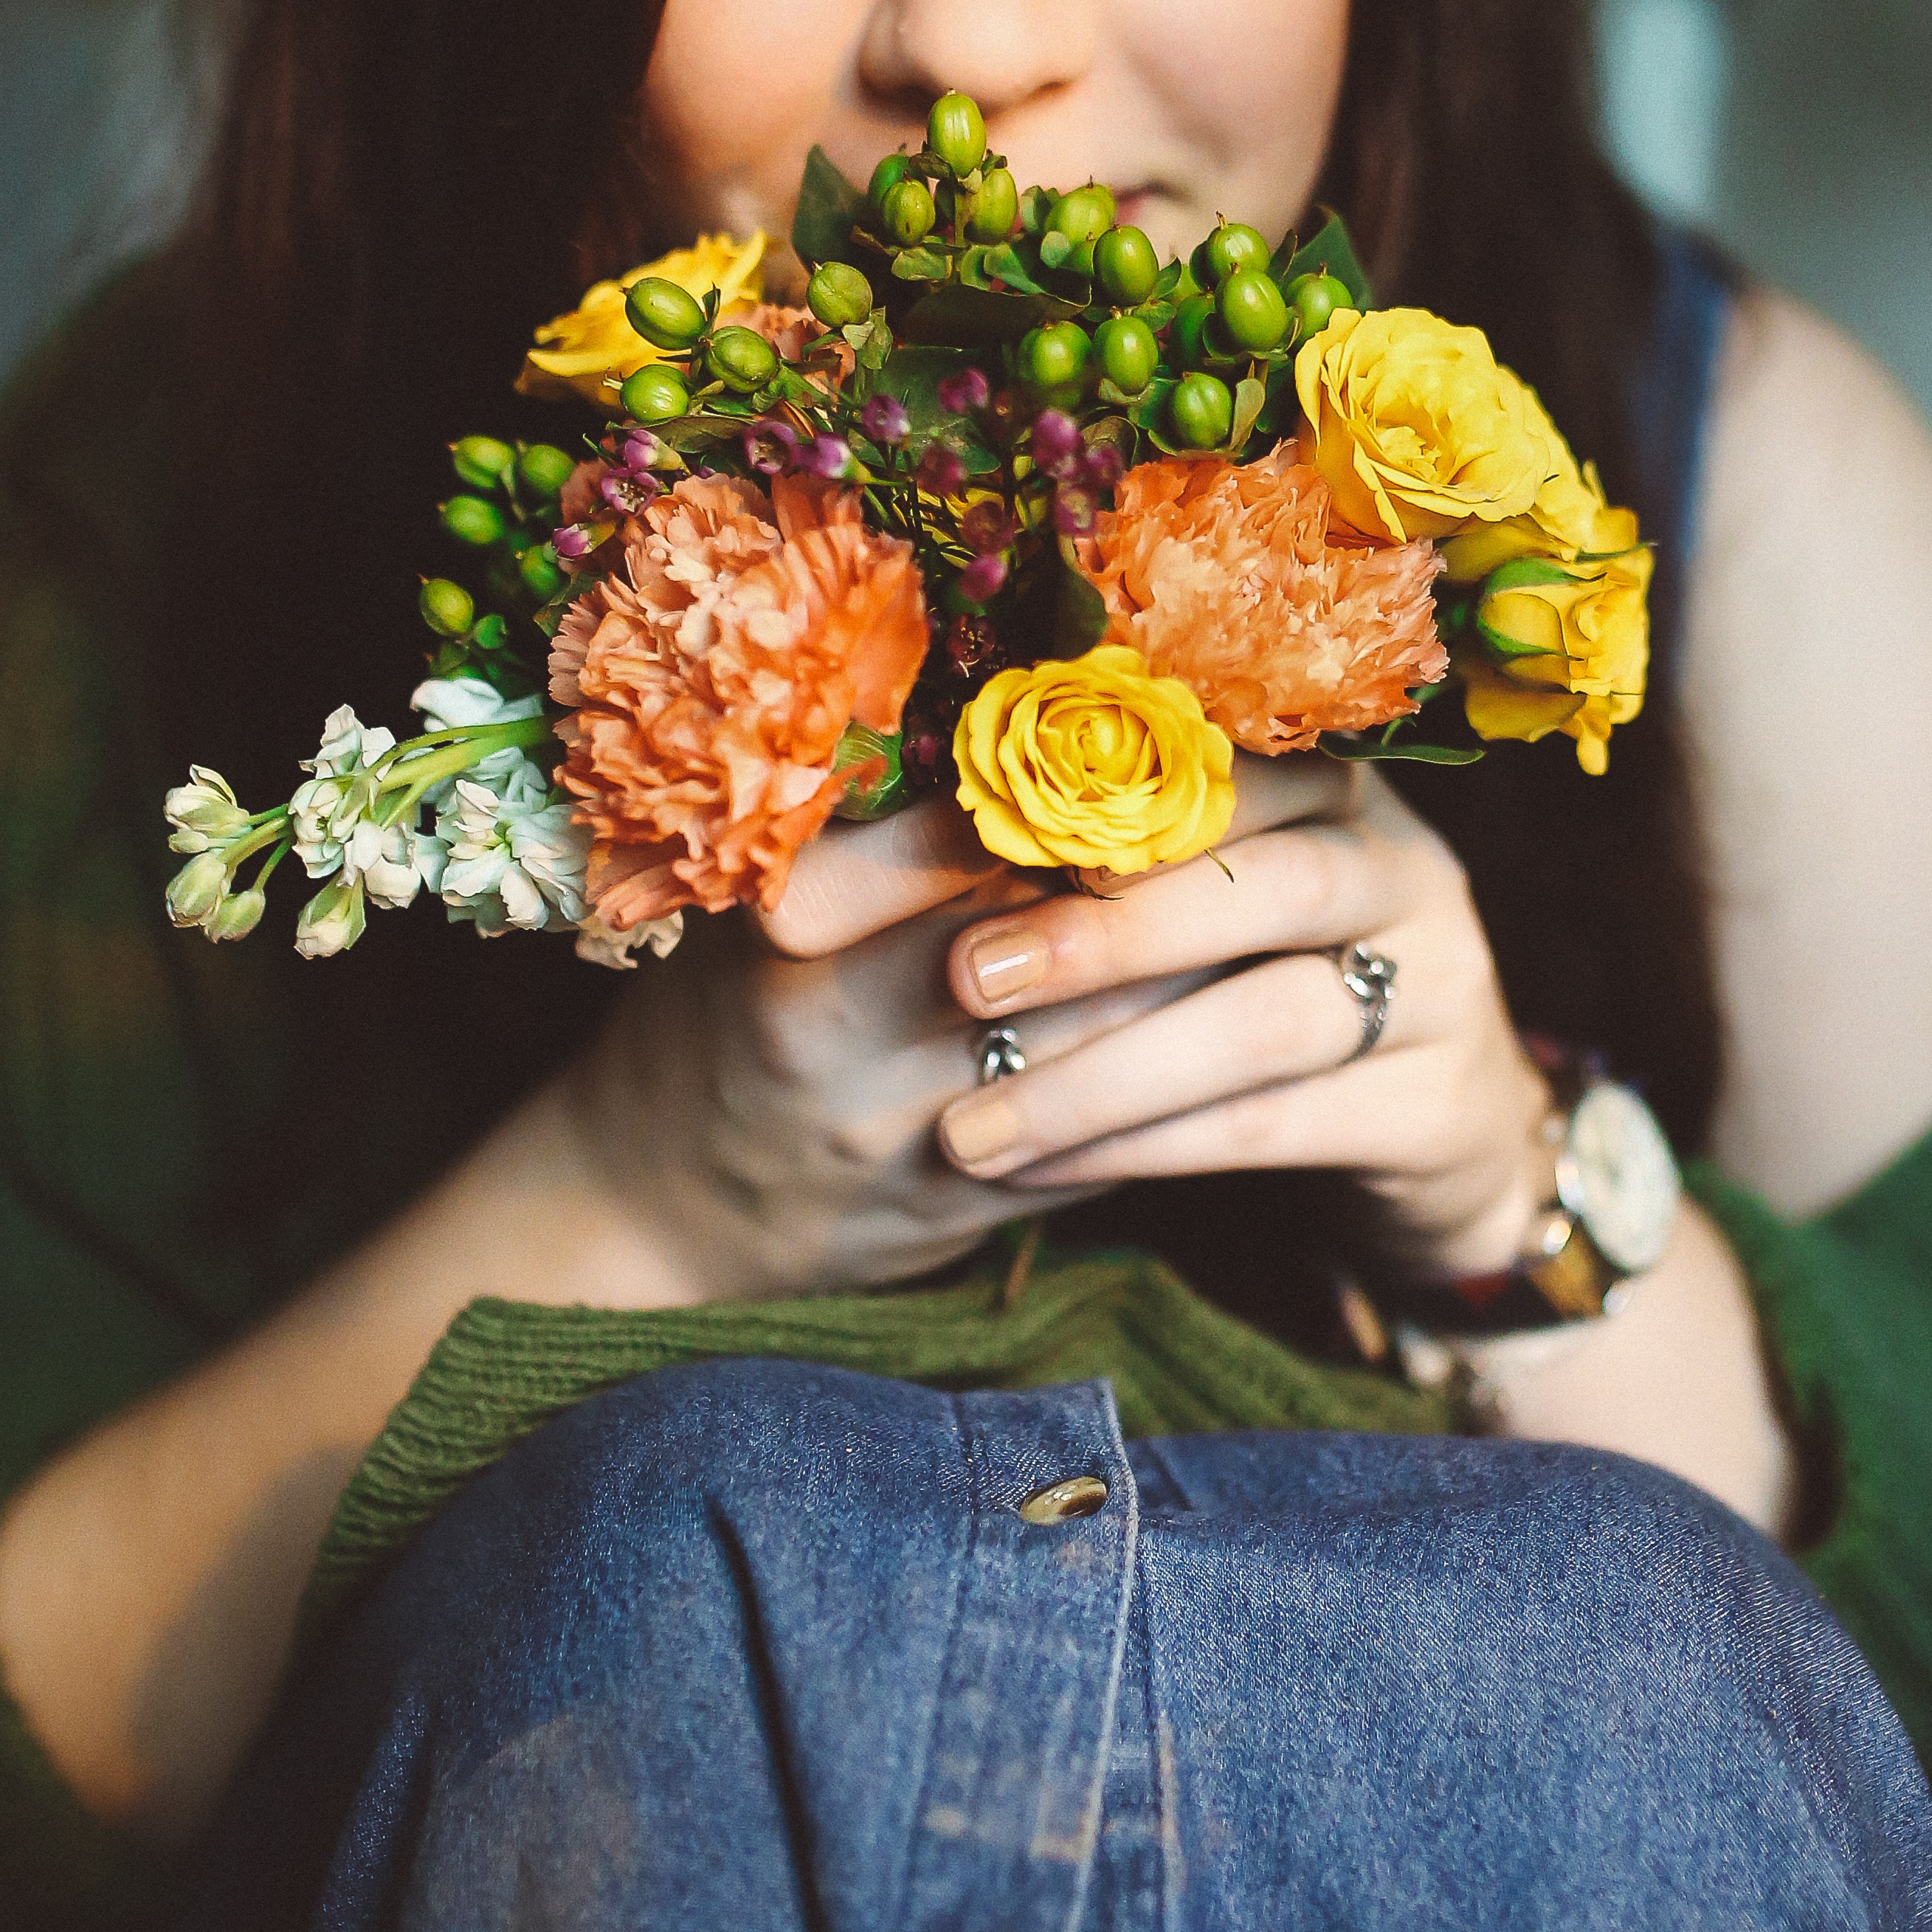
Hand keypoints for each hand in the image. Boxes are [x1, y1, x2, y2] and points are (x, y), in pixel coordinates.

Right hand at [554, 788, 1237, 1304]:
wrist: (646, 1209)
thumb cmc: (709, 1015)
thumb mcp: (739, 906)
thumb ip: (844, 828)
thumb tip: (993, 710)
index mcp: (790, 942)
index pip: (962, 848)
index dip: (1074, 796)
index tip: (1160, 742)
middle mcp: (846, 1042)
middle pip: (1056, 945)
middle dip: (1164, 885)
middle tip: (1269, 820)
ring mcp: (906, 1141)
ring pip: (1100, 1053)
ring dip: (1201, 989)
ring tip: (1284, 919)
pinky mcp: (959, 1221)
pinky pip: (1098, 1152)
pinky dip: (1174, 1096)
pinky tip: (1237, 1036)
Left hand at [929, 758, 1551, 1276]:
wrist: (1443, 1120)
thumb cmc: (1264, 980)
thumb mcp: (1189, 902)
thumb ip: (1079, 866)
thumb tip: (842, 873)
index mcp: (1323, 776)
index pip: (1206, 760)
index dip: (1071, 799)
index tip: (958, 840)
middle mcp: (1397, 860)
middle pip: (1259, 877)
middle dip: (1102, 930)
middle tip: (965, 979)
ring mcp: (1440, 981)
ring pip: (1266, 1020)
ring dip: (1103, 1075)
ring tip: (974, 1127)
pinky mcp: (1438, 1104)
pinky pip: (1279, 1124)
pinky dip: (1149, 1149)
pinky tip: (1044, 1174)